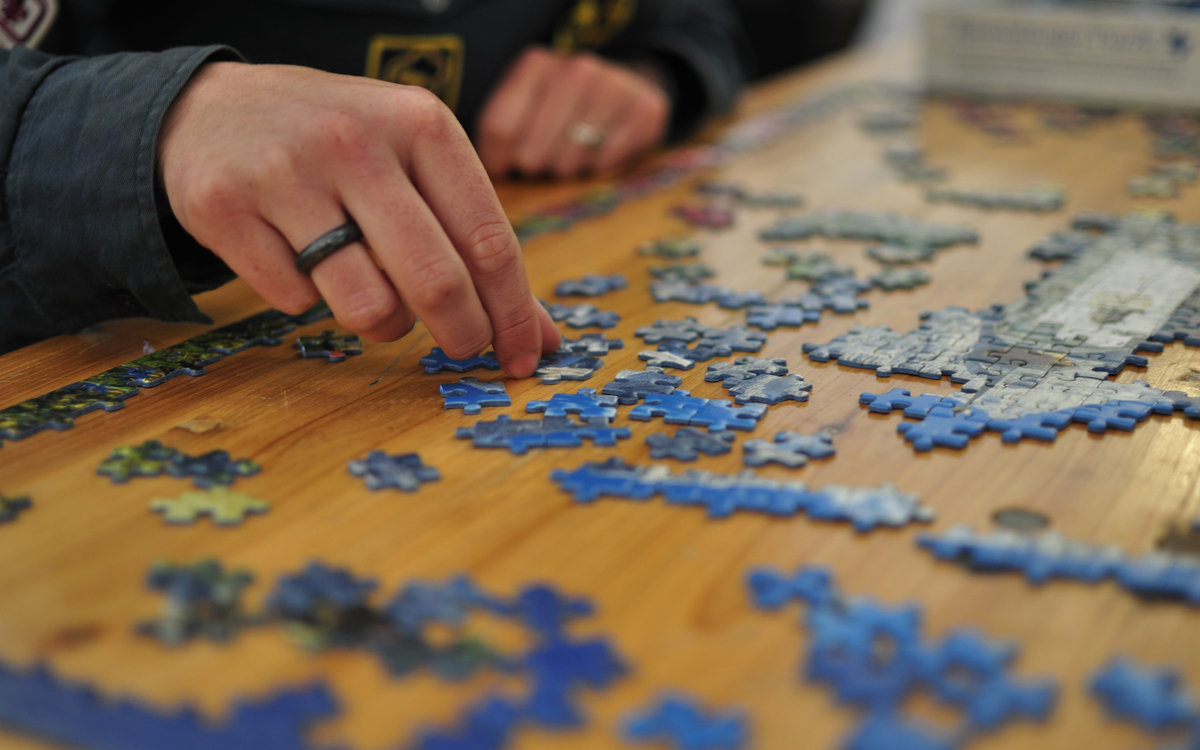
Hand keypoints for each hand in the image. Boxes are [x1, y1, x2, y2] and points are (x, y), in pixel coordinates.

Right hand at [157, 62, 559, 377]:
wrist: (210, 107)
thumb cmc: (340, 145)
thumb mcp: (415, 162)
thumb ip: (476, 240)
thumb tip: (538, 338)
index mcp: (419, 124)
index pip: (489, 240)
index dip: (513, 314)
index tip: (522, 357)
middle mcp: (356, 142)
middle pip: (436, 280)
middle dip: (462, 334)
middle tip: (463, 348)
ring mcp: (285, 173)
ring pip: (366, 306)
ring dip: (383, 325)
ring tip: (372, 296)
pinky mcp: (224, 209)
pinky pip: (294, 302)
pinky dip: (308, 301)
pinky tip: (300, 261)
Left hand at [476, 47, 669, 179]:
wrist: (627, 88)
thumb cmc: (562, 109)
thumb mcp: (526, 106)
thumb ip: (498, 132)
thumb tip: (485, 174)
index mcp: (536, 63)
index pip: (499, 127)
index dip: (498, 160)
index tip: (502, 171)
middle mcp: (576, 68)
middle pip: (532, 152)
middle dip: (533, 167)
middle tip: (542, 163)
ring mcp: (614, 86)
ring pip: (569, 160)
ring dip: (566, 169)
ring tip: (569, 158)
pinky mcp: (645, 109)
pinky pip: (606, 162)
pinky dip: (598, 167)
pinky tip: (598, 153)